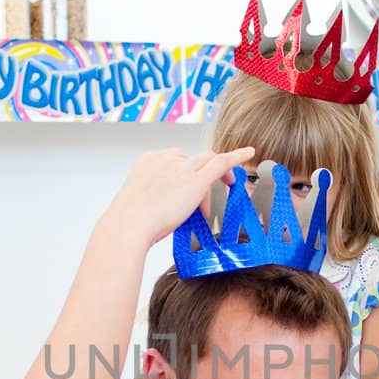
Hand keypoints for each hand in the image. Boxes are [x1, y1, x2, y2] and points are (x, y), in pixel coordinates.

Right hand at [105, 147, 255, 246]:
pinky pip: (221, 162)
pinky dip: (237, 157)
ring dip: (218, 175)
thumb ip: (153, 198)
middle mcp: (166, 159)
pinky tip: (249, 153)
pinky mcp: (196, 180)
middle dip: (200, 177)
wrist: (129, 225)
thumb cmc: (129, 222)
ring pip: (207, 164)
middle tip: (206, 196)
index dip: (184, 174)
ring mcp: (182, 168)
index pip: (174, 161)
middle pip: (192, 162)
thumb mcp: (138, 203)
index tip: (186, 187)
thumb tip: (159, 210)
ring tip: (228, 187)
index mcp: (148, 160)